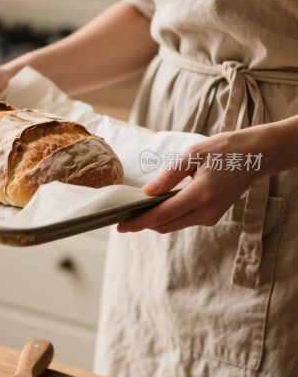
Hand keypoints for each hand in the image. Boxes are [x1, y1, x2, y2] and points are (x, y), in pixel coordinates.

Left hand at [117, 130, 265, 233]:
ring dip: (156, 220)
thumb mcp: (193, 154)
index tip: (120, 226)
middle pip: (166, 225)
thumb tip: (147, 192)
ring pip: (175, 225)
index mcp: (200, 195)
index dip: (138, 222)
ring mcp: (211, 216)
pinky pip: (185, 220)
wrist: (256, 156)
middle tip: (123, 217)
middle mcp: (206, 211)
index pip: (161, 215)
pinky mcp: (213, 216)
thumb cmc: (223, 150)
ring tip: (137, 210)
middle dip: (143, 223)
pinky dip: (170, 216)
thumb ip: (169, 175)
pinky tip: (159, 205)